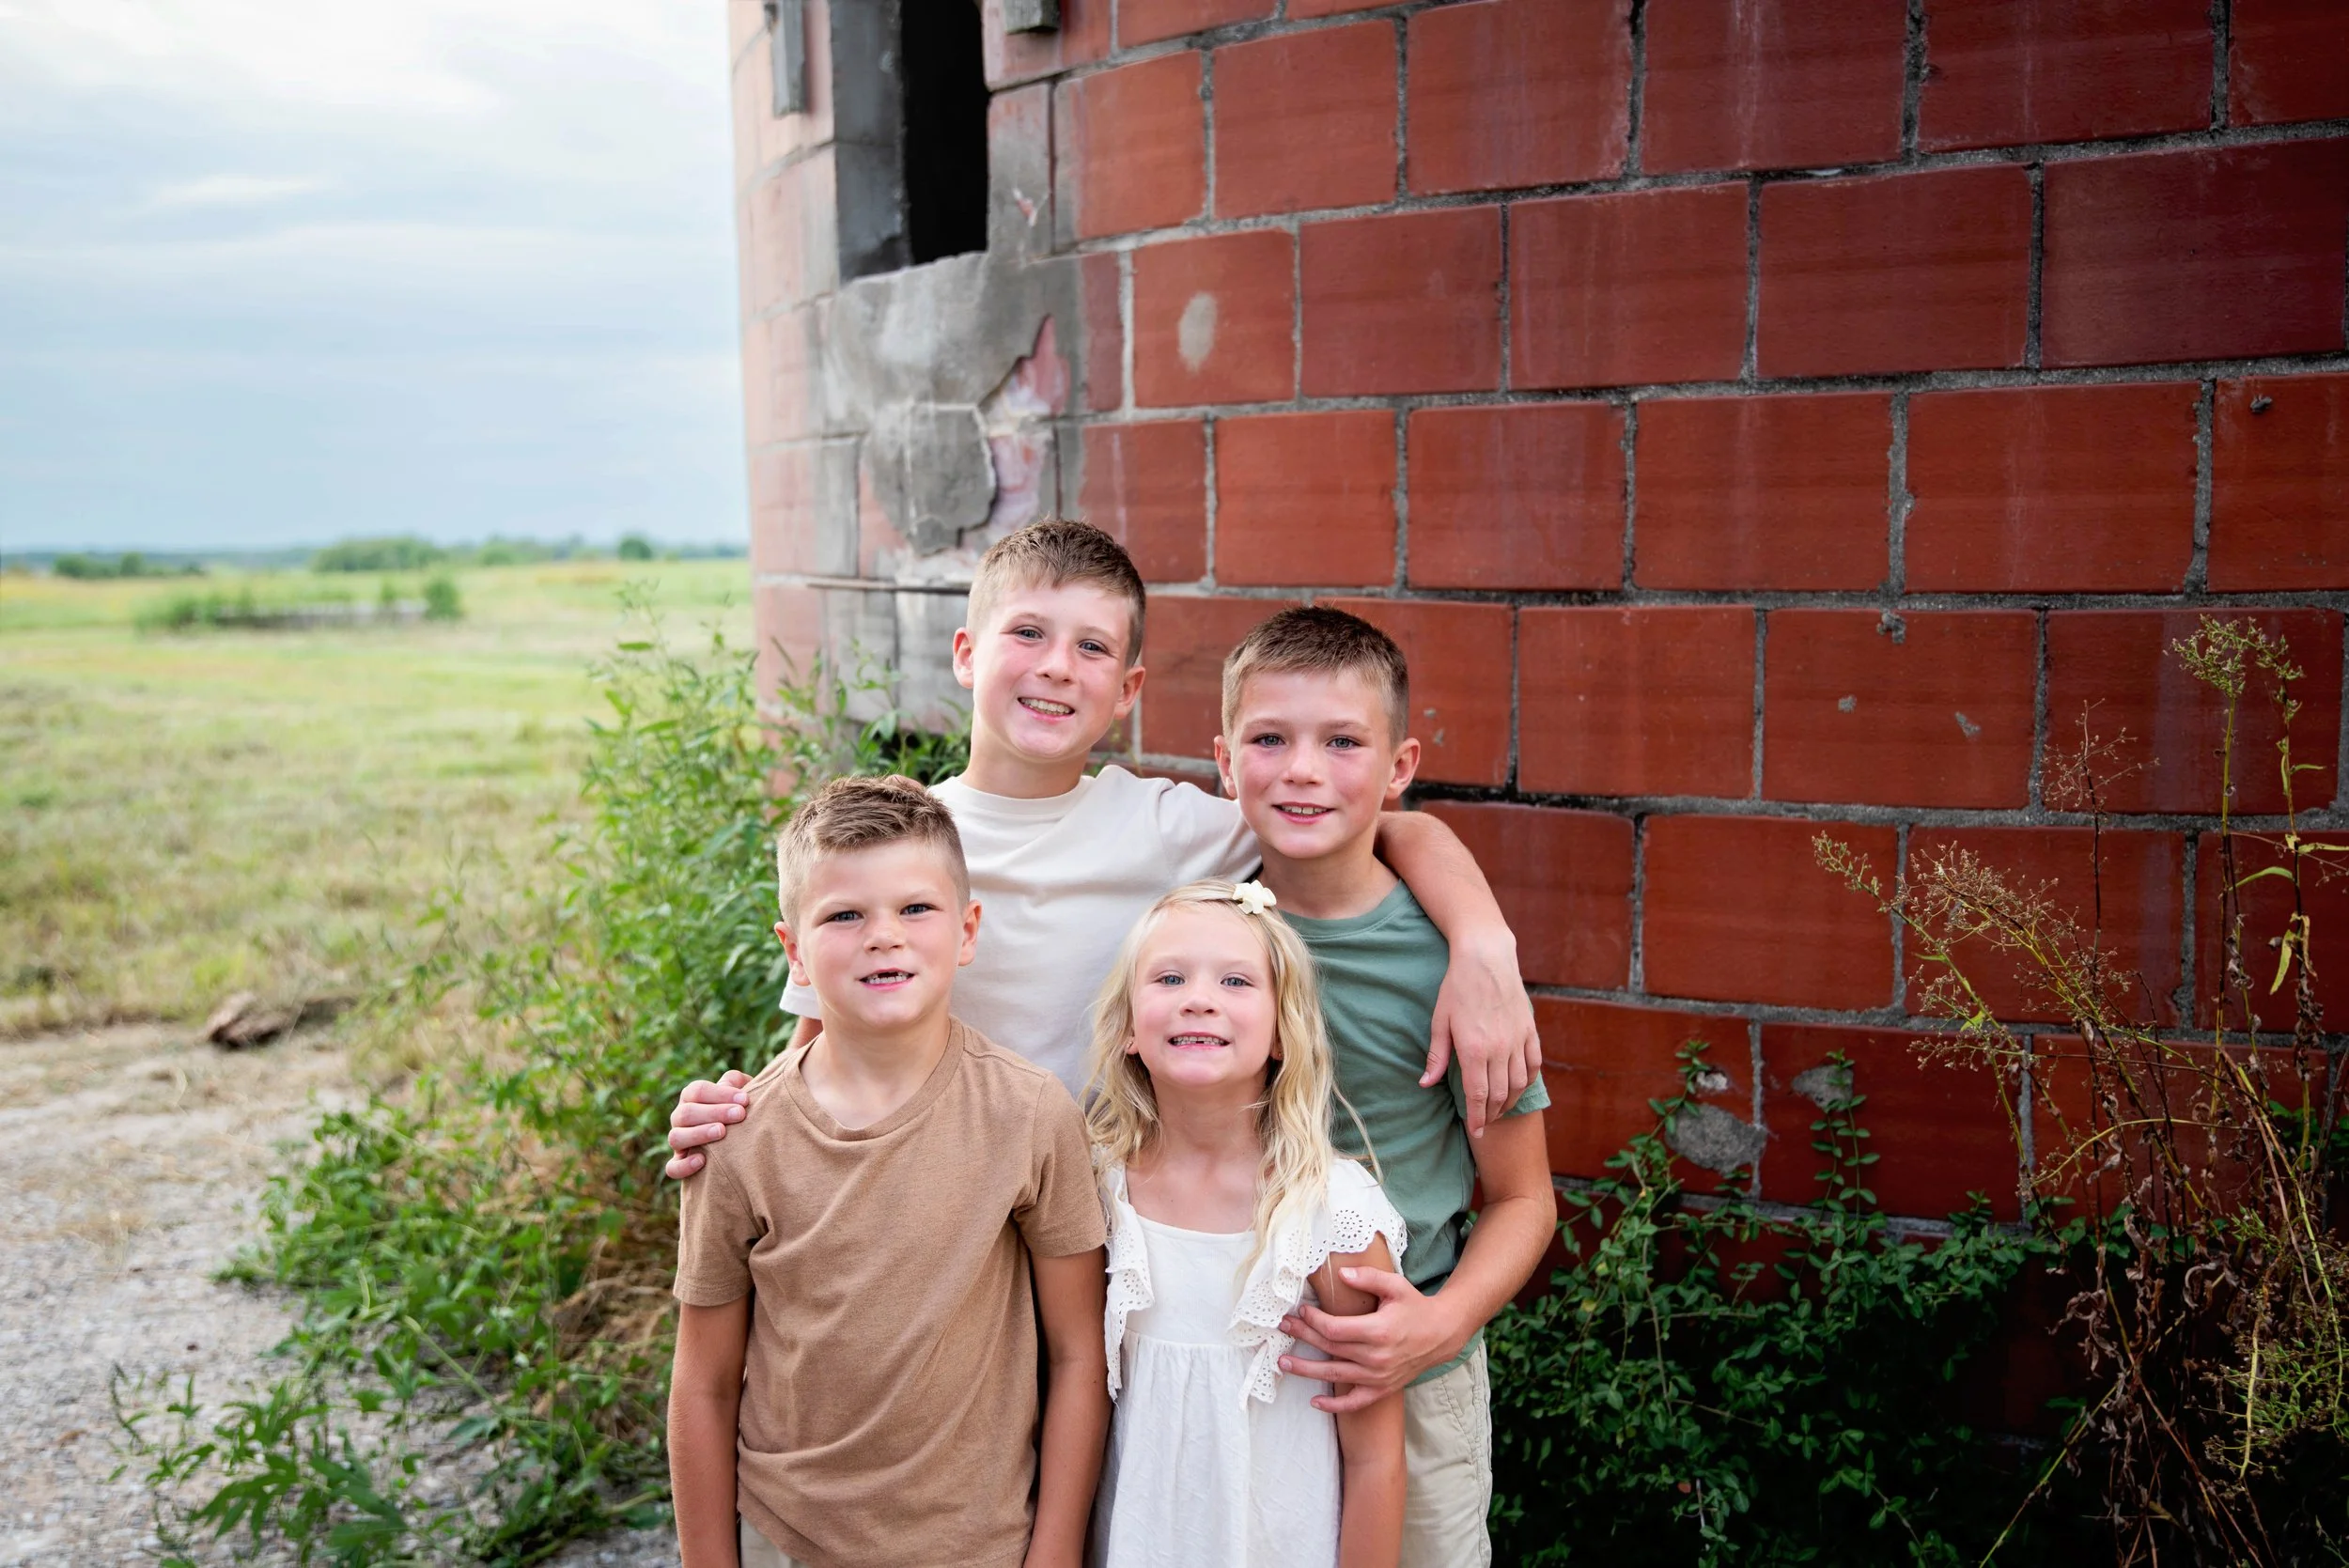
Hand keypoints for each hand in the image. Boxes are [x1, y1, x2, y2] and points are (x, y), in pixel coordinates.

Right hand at [663, 1071, 749, 1178]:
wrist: (743, 1138)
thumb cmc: (741, 1109)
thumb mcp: (741, 1093)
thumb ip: (735, 1082)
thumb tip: (727, 1084)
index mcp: (691, 1097)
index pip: (697, 1091)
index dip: (721, 1094)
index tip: (744, 1099)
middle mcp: (680, 1118)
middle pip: (686, 1112)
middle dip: (714, 1112)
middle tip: (739, 1114)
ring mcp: (678, 1141)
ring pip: (675, 1137)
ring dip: (699, 1133)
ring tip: (722, 1132)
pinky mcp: (679, 1164)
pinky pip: (672, 1168)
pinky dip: (684, 1165)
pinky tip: (702, 1160)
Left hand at [1277, 1269, 1464, 1413]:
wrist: (1441, 1334)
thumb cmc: (1415, 1307)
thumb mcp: (1395, 1285)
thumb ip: (1368, 1278)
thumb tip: (1341, 1274)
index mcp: (1378, 1331)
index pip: (1335, 1329)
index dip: (1314, 1320)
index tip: (1302, 1310)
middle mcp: (1376, 1357)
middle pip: (1330, 1349)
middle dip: (1303, 1337)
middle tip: (1283, 1328)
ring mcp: (1378, 1377)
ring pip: (1336, 1375)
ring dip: (1307, 1370)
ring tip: (1283, 1363)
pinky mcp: (1382, 1389)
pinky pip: (1355, 1402)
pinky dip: (1335, 1406)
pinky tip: (1315, 1403)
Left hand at [1424, 932, 1538, 1135]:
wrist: (1486, 957)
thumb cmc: (1457, 987)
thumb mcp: (1440, 1020)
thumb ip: (1437, 1056)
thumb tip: (1425, 1084)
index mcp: (1474, 1049)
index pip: (1477, 1095)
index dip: (1477, 1118)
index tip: (1477, 1132)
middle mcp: (1499, 1049)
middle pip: (1499, 1094)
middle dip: (1491, 1114)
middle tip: (1484, 1124)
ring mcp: (1517, 1040)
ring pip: (1519, 1083)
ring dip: (1509, 1101)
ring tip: (1499, 1109)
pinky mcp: (1529, 1030)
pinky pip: (1534, 1064)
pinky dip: (1528, 1080)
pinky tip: (1519, 1087)